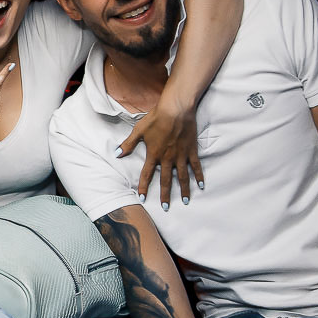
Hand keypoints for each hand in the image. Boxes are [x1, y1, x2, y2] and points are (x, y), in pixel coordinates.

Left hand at [116, 92, 201, 207]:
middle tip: (166, 208)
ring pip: (182, 177)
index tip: (142, 199)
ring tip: (184, 201)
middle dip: (165, 195)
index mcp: (154, 154)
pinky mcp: (191, 150)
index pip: (147, 175)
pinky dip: (198, 176)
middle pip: (166, 181)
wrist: (176, 109)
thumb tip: (117, 154)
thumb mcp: (139, 130)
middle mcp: (168, 158)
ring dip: (183, 190)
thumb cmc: (156, 118)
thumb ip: (128, 144)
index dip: (143, 187)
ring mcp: (181, 155)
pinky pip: (196, 166)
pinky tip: (201, 185)